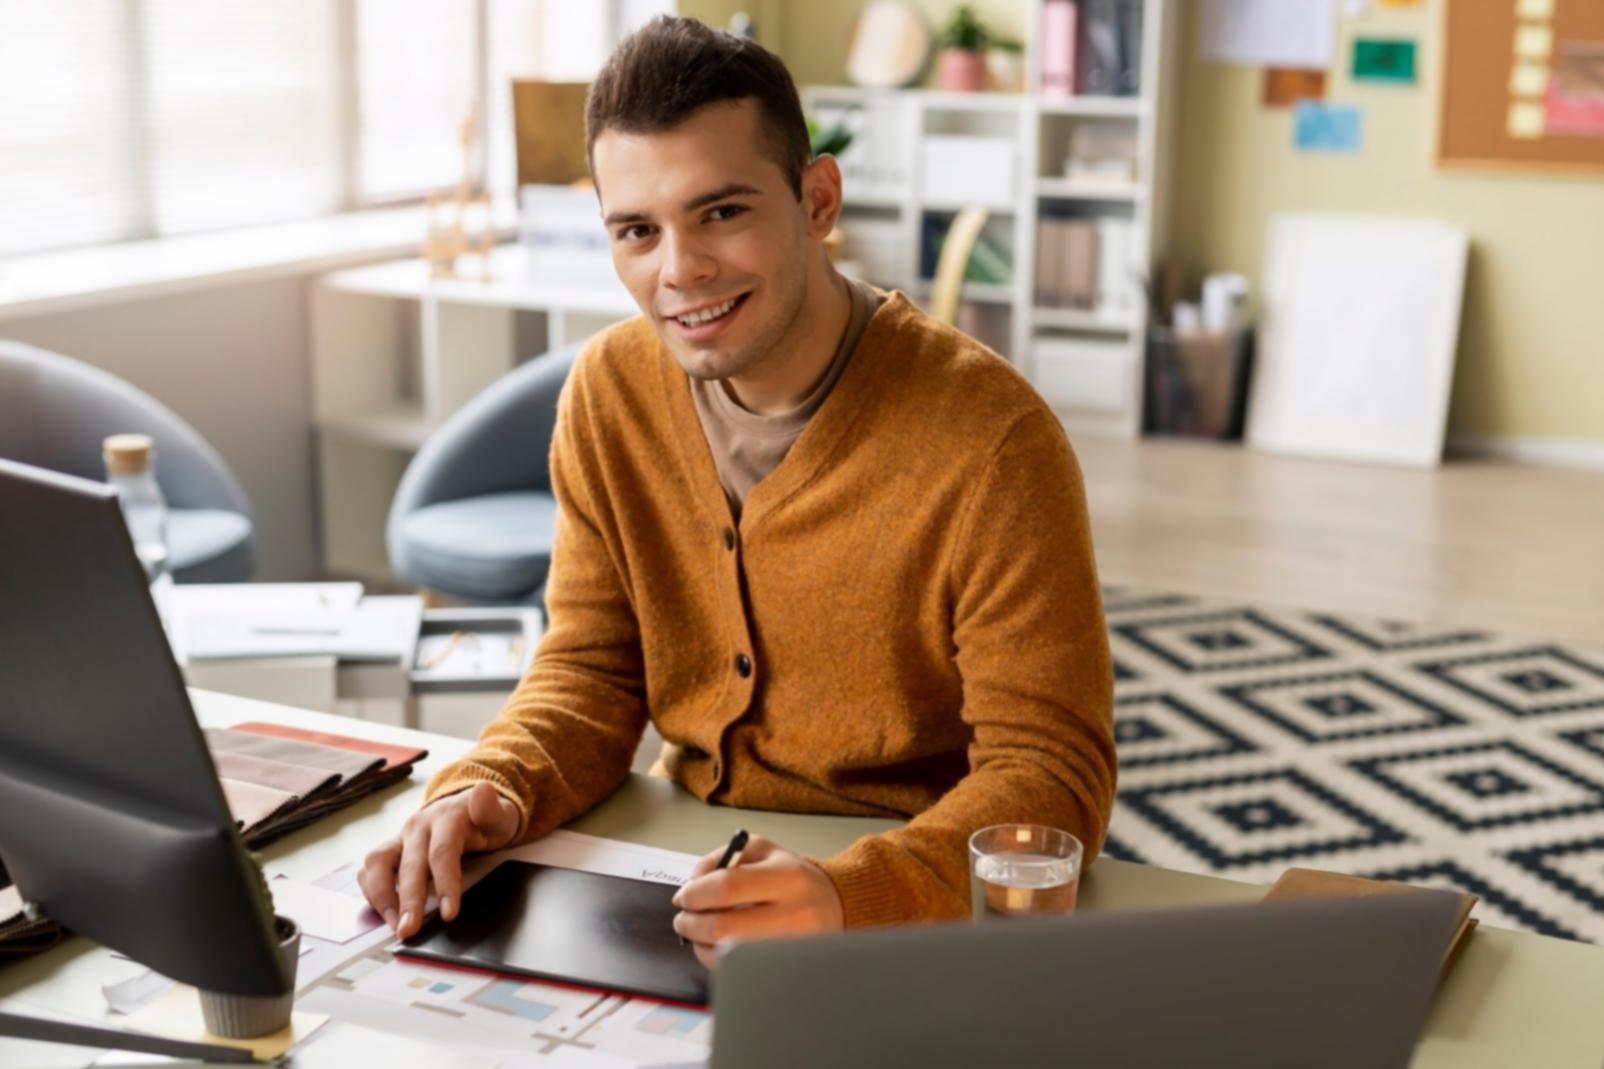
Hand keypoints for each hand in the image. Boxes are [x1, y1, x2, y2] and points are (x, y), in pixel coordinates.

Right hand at [358, 782, 520, 939]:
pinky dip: (372, 891)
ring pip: (378, 863)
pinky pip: (370, 869)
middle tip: (409, 931)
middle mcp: (419, 826)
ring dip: (382, 897)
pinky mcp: (391, 850)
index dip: (444, 883)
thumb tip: (483, 790)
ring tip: (395, 926)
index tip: (449, 913)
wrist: (468, 810)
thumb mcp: (502, 814)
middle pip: (410, 865)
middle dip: (408, 901)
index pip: (443, 852)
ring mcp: (401, 838)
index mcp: (447, 817)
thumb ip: (492, 808)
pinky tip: (384, 913)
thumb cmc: (486, 820)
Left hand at [671, 833, 843, 969]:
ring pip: (728, 956)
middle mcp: (794, 914)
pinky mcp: (785, 969)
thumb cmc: (789, 876)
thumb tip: (691, 886)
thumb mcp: (760, 850)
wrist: (832, 904)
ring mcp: (790, 947)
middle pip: (724, 927)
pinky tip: (717, 946)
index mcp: (787, 877)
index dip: (696, 893)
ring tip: (699, 932)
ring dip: (701, 945)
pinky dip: (717, 960)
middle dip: (691, 924)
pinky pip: (739, 972)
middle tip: (682, 920)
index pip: (728, 887)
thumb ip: (720, 859)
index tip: (683, 897)